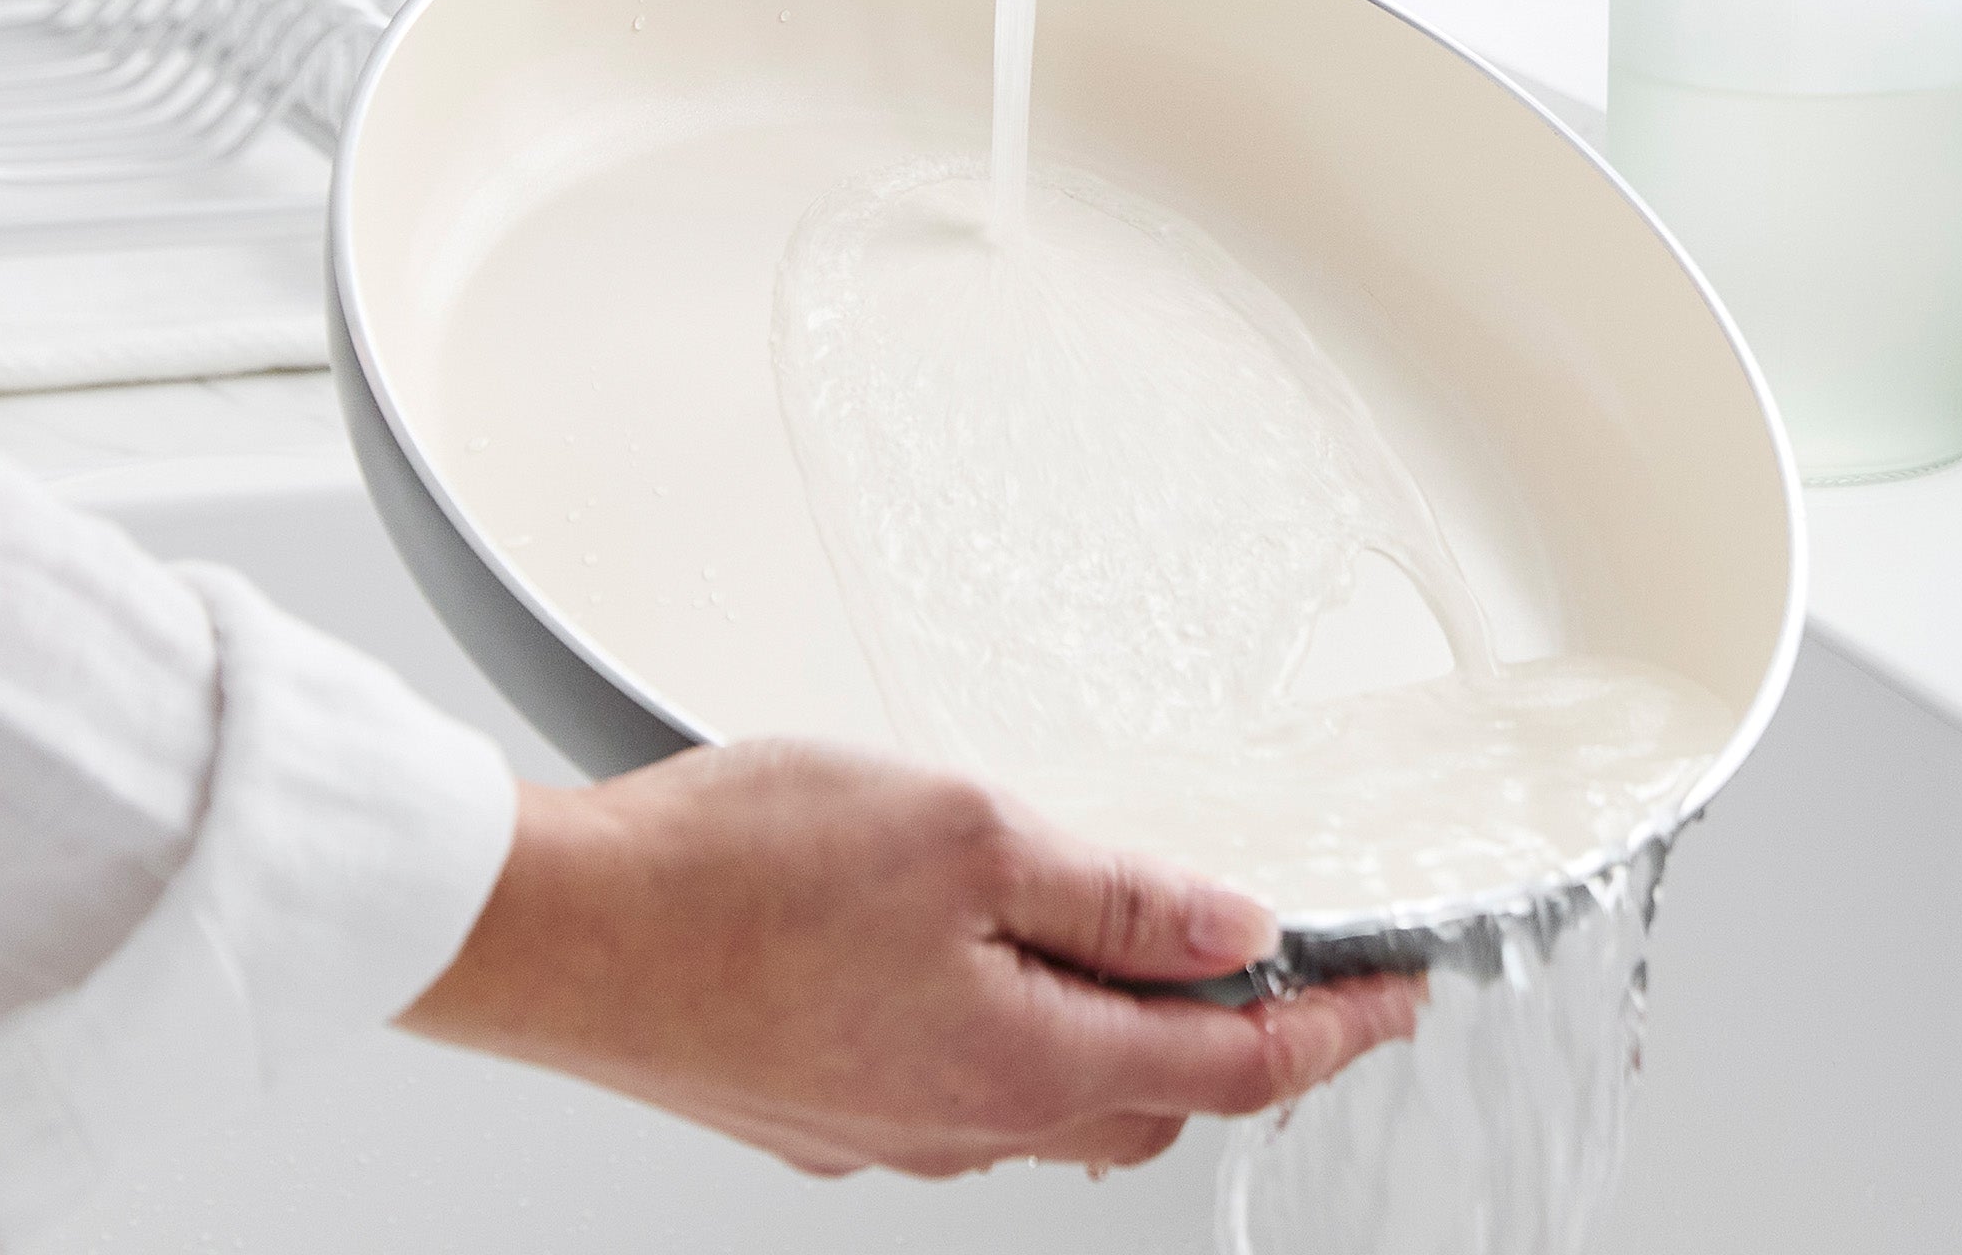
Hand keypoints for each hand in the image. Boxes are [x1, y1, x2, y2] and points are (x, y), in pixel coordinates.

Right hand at [403, 742, 1421, 1178]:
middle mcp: (963, 1124)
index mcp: (1021, 1064)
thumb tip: (1235, 934)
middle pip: (1152, 1098)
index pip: (1232, 1070)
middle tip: (1295, 973)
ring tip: (1152, 955)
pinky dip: (1025, 1033)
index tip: (1399, 999)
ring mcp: (886, 1126)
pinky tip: (997, 966)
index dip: (1332, 1031)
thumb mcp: (966, 836)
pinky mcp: (822, 1106)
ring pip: (1058, 1100)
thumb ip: (1114, 895)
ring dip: (1126, 1038)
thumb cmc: (738, 873)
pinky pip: (968, 1087)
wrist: (563, 932)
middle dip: (1241, 1044)